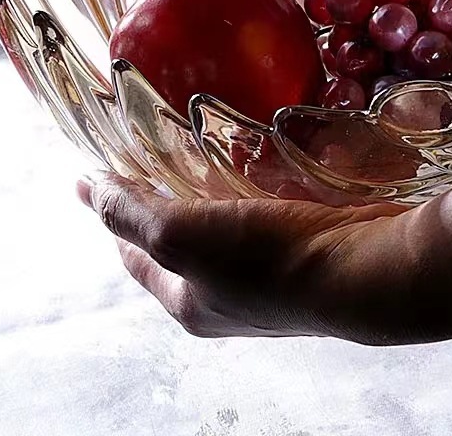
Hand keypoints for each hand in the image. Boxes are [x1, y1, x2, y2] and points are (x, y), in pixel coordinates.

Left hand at [77, 172, 417, 342]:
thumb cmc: (268, 260)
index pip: (135, 256)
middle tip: (158, 151)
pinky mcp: (302, 251)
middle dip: (165, 201)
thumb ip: (133, 212)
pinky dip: (253, 192)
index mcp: (189, 302)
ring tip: (205, 148)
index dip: (116, 217)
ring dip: (212, 193)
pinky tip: (258, 161)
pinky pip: (265, 217)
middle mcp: (225, 296)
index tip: (107, 175)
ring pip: (226, 228)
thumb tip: (87, 189)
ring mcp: (266, 277)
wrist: (364, 272)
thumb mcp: (181, 236)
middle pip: (180, 243)